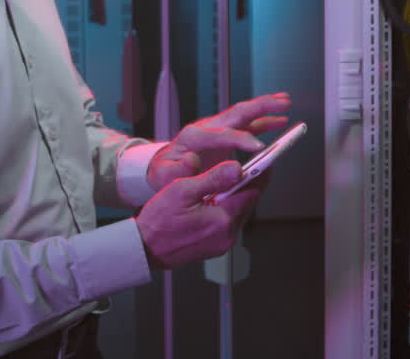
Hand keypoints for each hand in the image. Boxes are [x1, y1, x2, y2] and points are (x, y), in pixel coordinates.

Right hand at [135, 161, 264, 269]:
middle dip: (246, 185)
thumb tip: (237, 168)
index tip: (265, 161)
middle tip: (242, 168)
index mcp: (222, 220)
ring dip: (234, 198)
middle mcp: (227, 235)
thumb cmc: (158, 221)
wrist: (144, 249)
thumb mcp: (183, 190)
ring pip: (238, 213)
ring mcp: (222, 244)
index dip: (260, 174)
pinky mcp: (216, 247)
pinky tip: (211, 202)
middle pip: (247, 203)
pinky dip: (225, 210)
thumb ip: (213, 178)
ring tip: (220, 185)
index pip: (251, 192)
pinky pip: (228, 224)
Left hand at [147, 92, 290, 191]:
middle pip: (236, 113)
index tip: (259, 147)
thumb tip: (191, 161)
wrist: (164, 168)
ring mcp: (218, 130)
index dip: (240, 139)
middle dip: (259, 107)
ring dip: (265, 107)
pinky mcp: (225, 136)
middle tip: (281, 103)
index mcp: (193, 136)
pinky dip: (264, 121)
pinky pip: (248, 125)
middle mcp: (208, 128)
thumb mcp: (165, 175)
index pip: (221, 134)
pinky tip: (279, 120)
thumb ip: (178, 170)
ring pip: (244, 114)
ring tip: (285, 102)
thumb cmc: (165, 172)